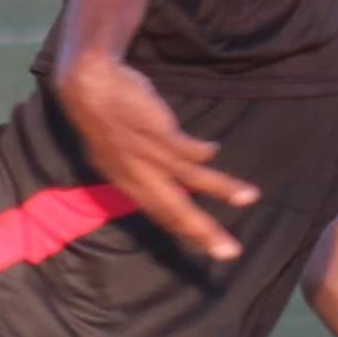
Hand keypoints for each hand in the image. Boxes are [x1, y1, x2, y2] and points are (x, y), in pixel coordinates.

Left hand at [54, 56, 258, 263]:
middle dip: (204, 232)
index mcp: (125, 183)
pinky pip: (187, 148)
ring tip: (248, 197)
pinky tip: (214, 151)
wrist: (89, 86)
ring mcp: (148, 155)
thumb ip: (135, 172)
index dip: (184, 230)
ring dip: (222, 189)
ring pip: (190, 180)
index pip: (160, 215)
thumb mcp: (111, 155)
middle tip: (230, 251)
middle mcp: (137, 176)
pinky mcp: (158, 132)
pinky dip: (203, 152)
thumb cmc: (101, 116)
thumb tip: (157, 181)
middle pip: (175, 211)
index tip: (206, 245)